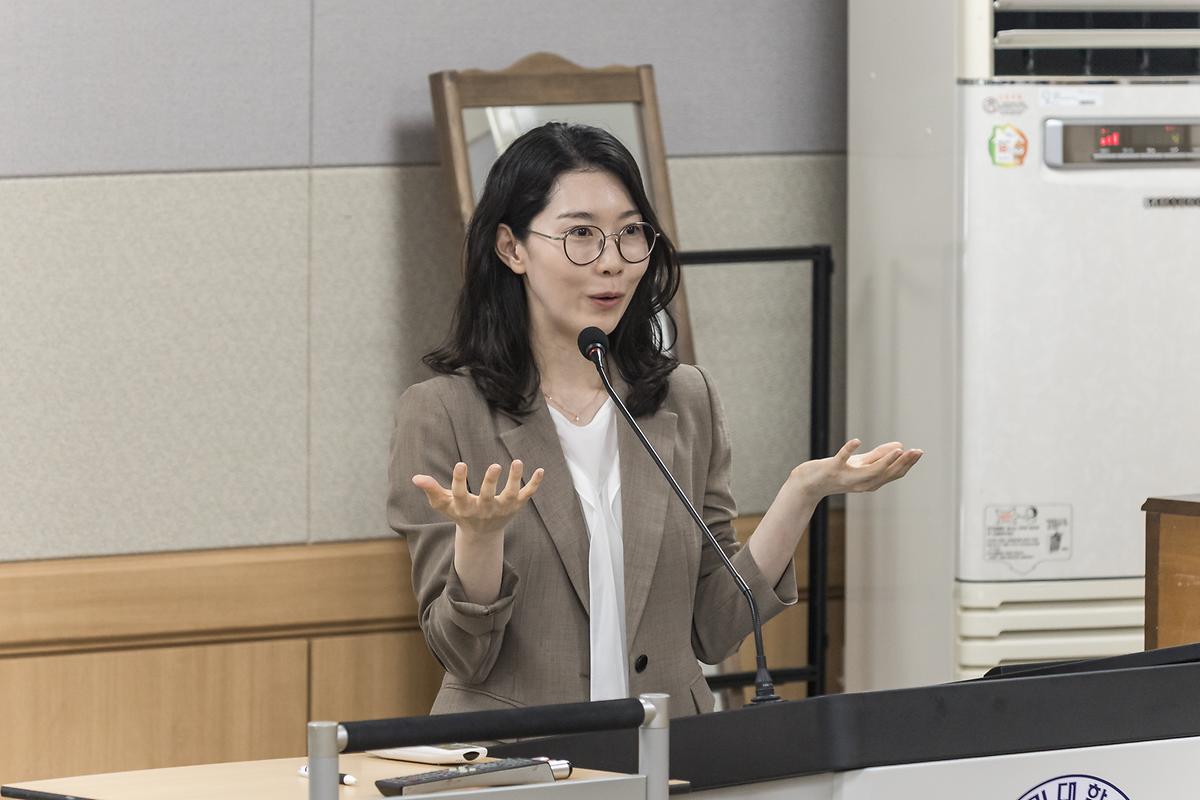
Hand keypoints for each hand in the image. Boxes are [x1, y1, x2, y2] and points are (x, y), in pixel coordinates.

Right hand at [412, 460, 544, 538]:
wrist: (482, 534)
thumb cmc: (460, 513)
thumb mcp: (445, 504)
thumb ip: (431, 491)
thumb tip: (416, 478)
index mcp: (465, 508)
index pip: (460, 494)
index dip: (459, 480)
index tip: (460, 464)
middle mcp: (484, 509)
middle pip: (487, 496)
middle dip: (491, 482)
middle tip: (494, 465)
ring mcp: (502, 509)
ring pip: (510, 495)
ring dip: (515, 480)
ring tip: (517, 461)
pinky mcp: (516, 506)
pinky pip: (526, 495)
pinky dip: (534, 484)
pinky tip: (540, 470)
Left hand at [787, 439, 921, 502]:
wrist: (809, 483)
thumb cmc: (836, 473)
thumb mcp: (860, 464)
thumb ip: (879, 456)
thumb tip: (900, 446)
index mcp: (870, 481)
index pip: (893, 474)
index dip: (907, 464)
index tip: (919, 452)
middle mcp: (861, 483)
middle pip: (886, 474)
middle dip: (903, 463)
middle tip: (916, 451)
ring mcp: (847, 477)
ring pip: (870, 472)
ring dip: (885, 460)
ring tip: (898, 450)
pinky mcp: (832, 469)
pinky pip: (842, 460)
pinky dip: (849, 450)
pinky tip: (857, 441)